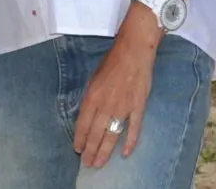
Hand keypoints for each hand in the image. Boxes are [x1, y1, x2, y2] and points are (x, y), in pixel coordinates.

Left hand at [74, 6, 159, 167]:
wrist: (134, 51)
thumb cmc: (112, 61)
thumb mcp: (94, 78)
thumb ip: (91, 98)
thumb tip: (87, 115)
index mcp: (92, 97)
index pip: (82, 124)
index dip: (80, 139)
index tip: (78, 150)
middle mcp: (106, 105)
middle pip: (95, 134)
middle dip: (90, 151)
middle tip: (88, 163)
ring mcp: (123, 108)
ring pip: (112, 135)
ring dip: (105, 151)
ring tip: (100, 163)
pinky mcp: (138, 107)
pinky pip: (134, 129)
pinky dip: (130, 142)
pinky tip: (125, 153)